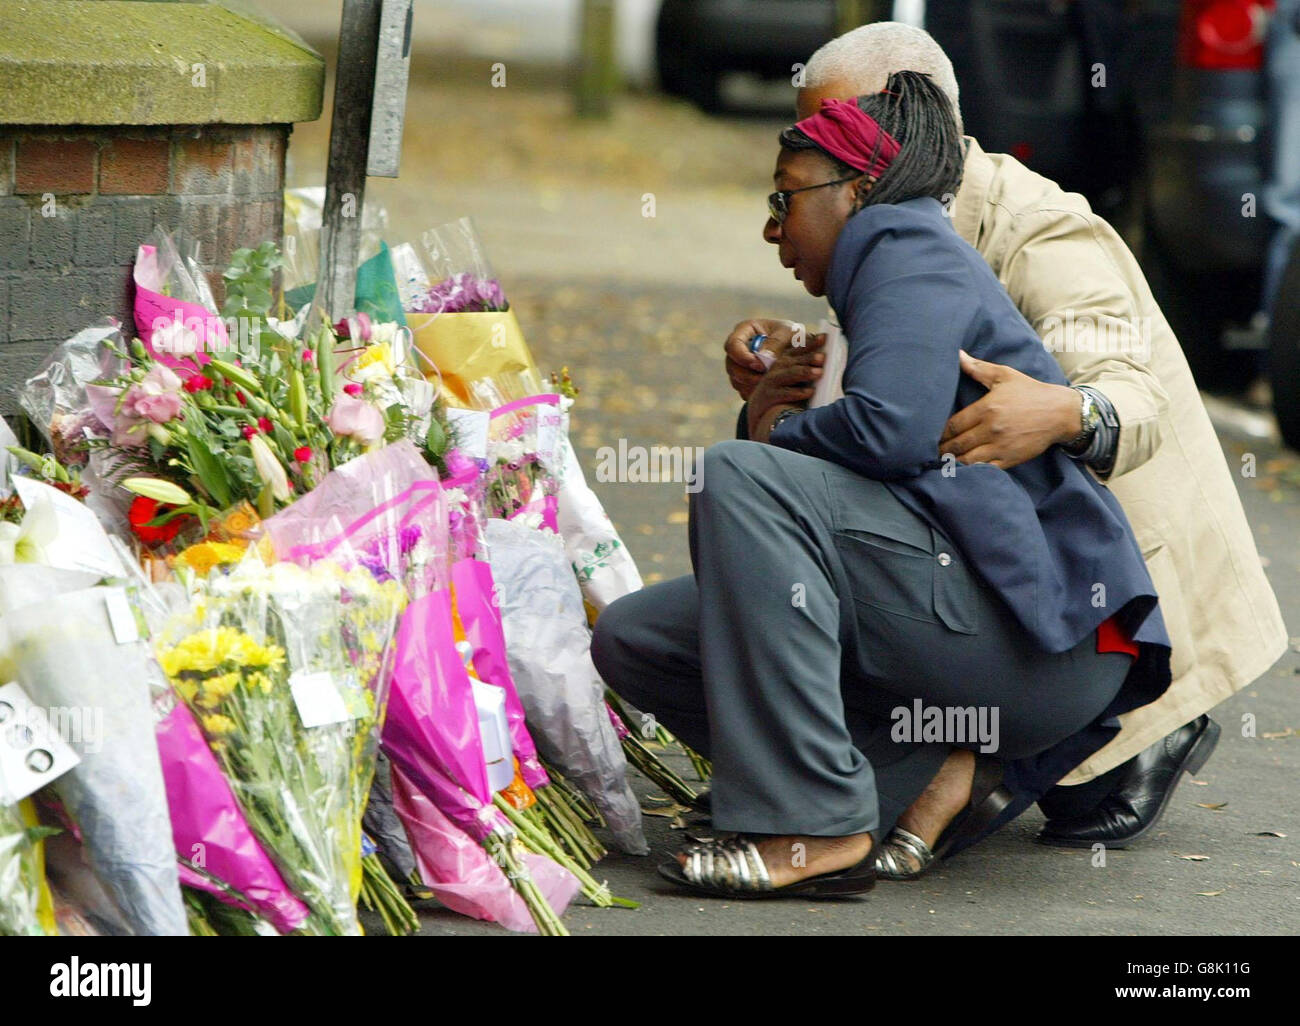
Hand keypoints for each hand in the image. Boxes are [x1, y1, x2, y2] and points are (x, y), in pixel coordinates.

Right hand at [724, 319, 822, 400]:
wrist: (802, 349)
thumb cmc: (795, 335)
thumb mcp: (789, 334)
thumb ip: (776, 343)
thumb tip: (761, 357)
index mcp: (745, 329)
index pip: (733, 345)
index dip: (742, 357)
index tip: (760, 366)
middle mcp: (738, 347)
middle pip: (731, 365)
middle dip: (746, 375)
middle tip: (765, 380)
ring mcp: (739, 364)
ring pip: (736, 379)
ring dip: (750, 385)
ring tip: (769, 386)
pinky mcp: (744, 378)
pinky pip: (743, 389)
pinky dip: (753, 392)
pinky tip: (768, 391)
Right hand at [745, 337, 825, 439]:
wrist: (758, 405)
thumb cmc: (781, 388)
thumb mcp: (791, 373)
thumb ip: (804, 364)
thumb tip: (825, 359)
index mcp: (785, 358)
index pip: (800, 348)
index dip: (811, 343)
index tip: (824, 337)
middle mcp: (778, 367)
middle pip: (796, 360)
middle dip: (809, 358)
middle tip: (823, 357)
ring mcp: (773, 380)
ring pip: (791, 374)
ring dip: (805, 372)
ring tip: (819, 372)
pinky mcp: (770, 395)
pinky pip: (786, 393)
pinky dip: (799, 392)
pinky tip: (810, 391)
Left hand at [939, 350, 1081, 469]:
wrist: (1061, 412)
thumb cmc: (1031, 392)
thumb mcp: (1005, 375)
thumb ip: (978, 368)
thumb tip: (957, 354)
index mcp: (987, 408)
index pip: (953, 425)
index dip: (940, 433)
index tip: (930, 435)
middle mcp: (991, 429)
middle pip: (957, 444)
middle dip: (942, 449)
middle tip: (932, 451)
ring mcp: (1001, 446)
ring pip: (967, 459)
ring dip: (953, 461)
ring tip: (943, 460)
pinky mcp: (1010, 459)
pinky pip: (984, 469)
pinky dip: (971, 470)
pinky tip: (962, 469)